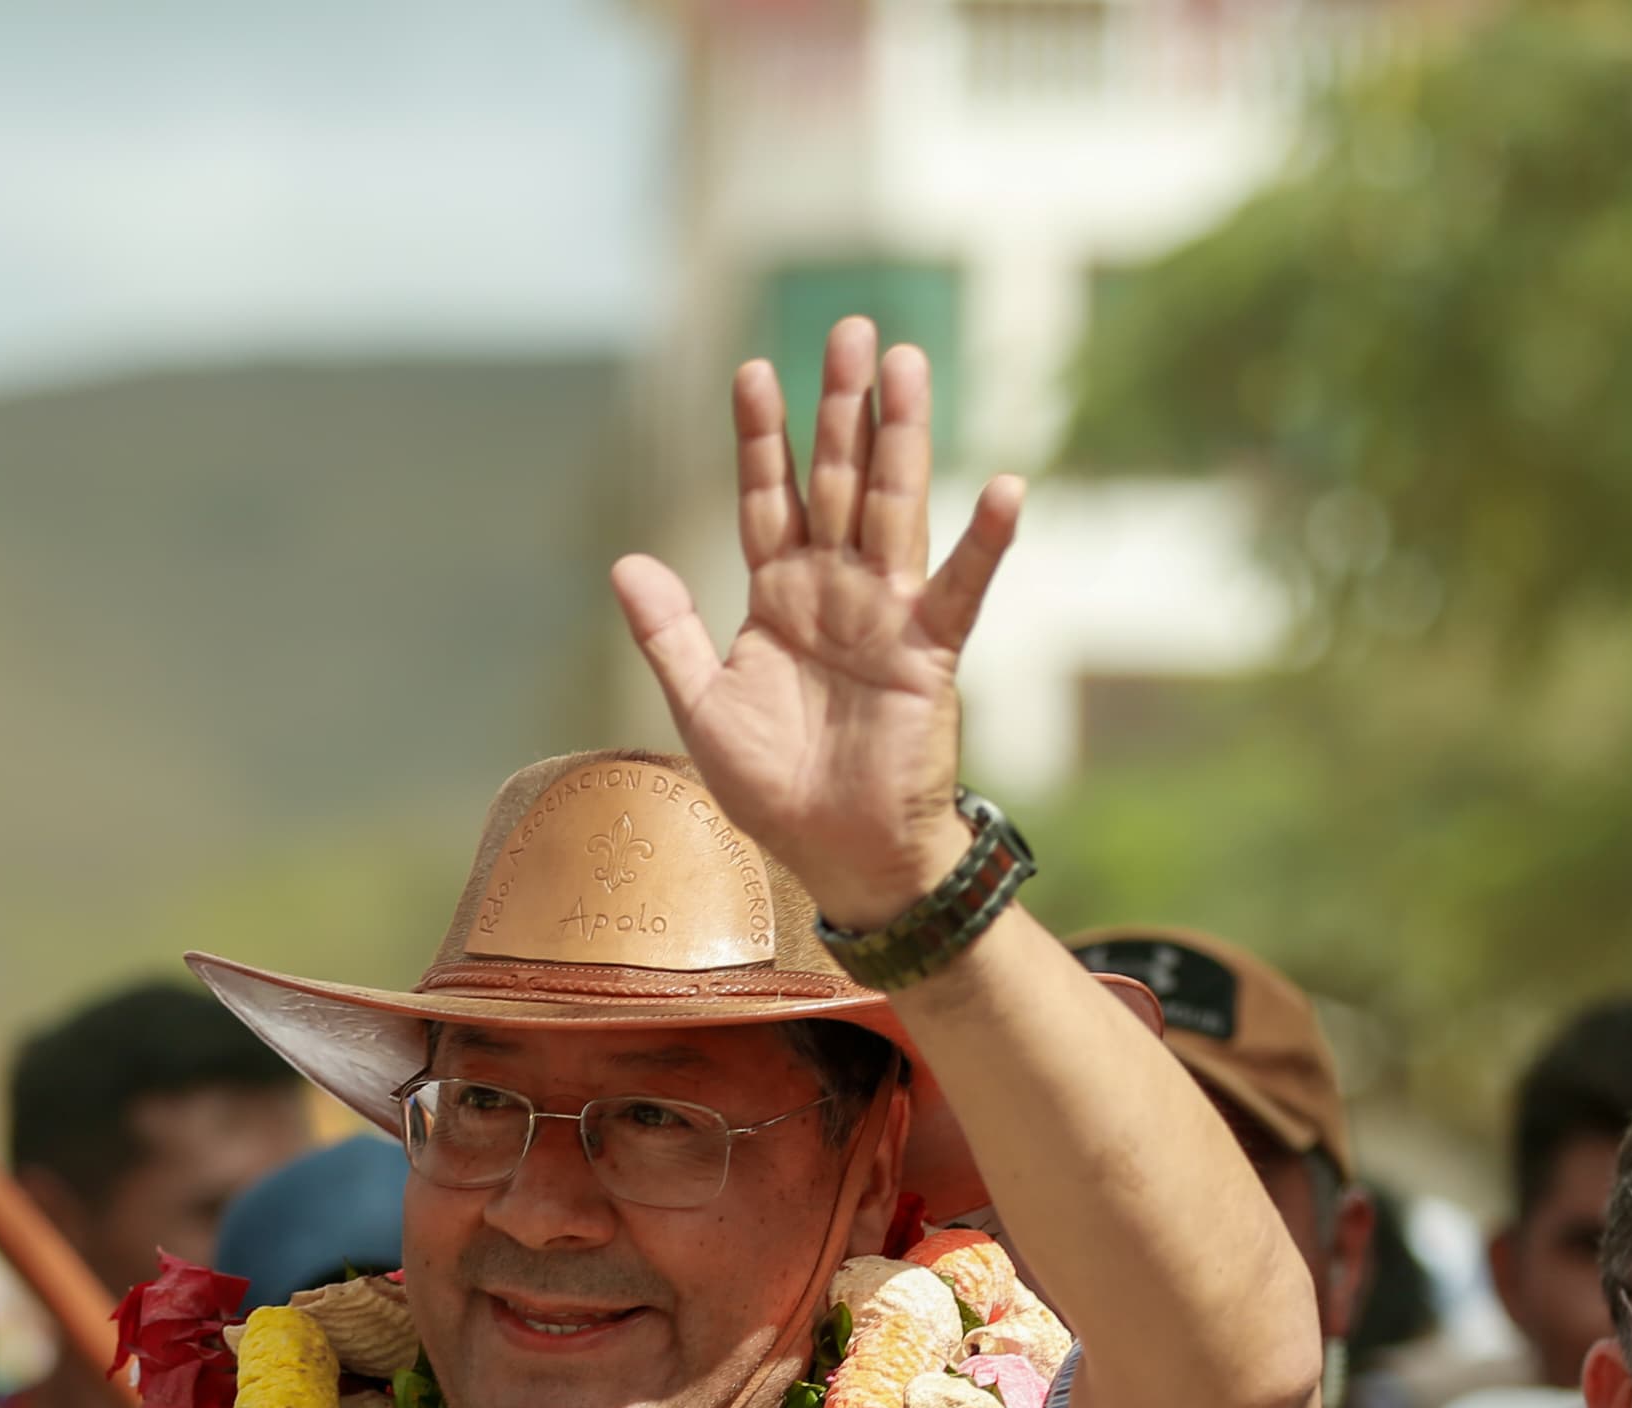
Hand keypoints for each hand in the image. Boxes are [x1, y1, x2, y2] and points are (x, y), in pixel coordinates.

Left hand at [609, 316, 1021, 927]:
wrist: (839, 856)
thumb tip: (626, 562)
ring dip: (902, 437)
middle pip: (838, 479)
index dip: (761, 438)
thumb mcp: (702, 708)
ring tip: (907, 365)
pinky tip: (1006, 487)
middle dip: (841, 406)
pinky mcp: (930, 652)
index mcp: (778, 597)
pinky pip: (960, 588)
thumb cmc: (774, 790)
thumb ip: (669, 633)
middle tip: (849, 329)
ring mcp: (886, 613)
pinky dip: (985, 542)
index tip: (752, 372)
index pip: (768, 497)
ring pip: (893, 506)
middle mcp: (835, 589)